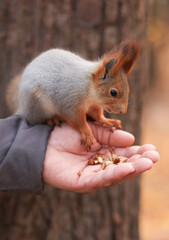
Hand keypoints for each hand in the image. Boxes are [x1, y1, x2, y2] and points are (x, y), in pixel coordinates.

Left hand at [43, 122, 158, 192]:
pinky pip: (102, 179)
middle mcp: (101, 165)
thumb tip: (131, 139)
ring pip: (116, 174)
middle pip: (123, 165)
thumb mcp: (92, 130)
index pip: (124, 154)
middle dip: (139, 161)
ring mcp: (93, 175)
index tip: (152, 148)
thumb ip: (110, 135)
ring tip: (147, 163)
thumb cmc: (66, 135)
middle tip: (154, 156)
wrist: (43, 143)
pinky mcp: (84, 183)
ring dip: (133, 169)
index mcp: (103, 152)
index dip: (138, 152)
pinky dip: (117, 174)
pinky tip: (129, 169)